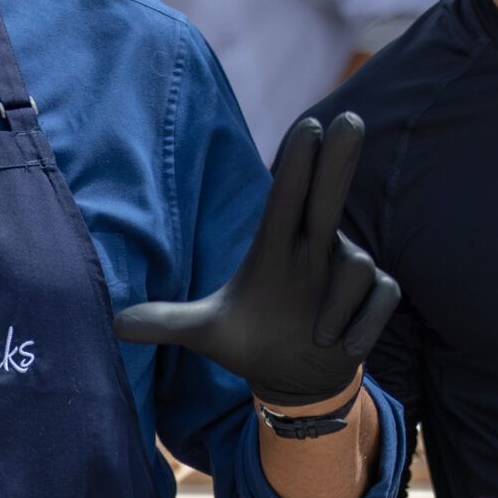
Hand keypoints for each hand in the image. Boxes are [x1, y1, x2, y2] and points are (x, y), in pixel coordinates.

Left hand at [112, 113, 398, 409]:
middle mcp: (314, 247)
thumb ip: (168, 322)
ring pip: (355, 269)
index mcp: (276, 245)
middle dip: (339, 161)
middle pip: (329, 195)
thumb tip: (115, 325)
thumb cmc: (253, 340)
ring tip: (315, 337)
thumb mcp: (208, 334)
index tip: (309, 125)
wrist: (294, 377)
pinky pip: (382, 296)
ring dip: (335, 306)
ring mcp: (346, 270)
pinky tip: (344, 348)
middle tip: (350, 120)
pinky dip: (364, 324)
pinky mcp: (374, 295)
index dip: (298, 164)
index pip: (286, 196)